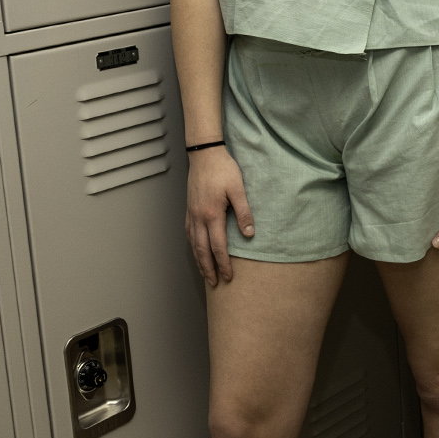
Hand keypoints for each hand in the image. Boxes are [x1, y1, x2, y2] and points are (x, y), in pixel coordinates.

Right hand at [185, 147, 253, 286]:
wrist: (204, 154)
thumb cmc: (223, 169)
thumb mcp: (238, 189)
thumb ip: (244, 212)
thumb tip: (249, 234)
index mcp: (212, 215)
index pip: (218, 246)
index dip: (223, 264)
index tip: (229, 276)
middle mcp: (199, 217)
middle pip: (202, 250)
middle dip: (208, 268)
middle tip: (214, 283)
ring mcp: (191, 213)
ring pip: (193, 243)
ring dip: (199, 260)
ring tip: (204, 272)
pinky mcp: (189, 208)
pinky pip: (189, 233)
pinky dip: (192, 245)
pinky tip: (196, 249)